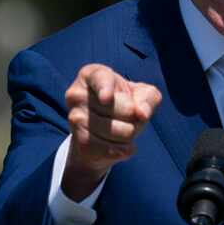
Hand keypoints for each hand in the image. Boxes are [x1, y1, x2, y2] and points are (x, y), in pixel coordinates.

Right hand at [62, 64, 161, 200]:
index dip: (105, 89)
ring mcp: (75, 118)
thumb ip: (148, 98)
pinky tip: (119, 146)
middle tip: (127, 116)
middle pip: (124, 109)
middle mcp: (77, 94)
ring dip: (130, 134)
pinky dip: (124, 150)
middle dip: (135, 117)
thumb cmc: (125, 104)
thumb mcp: (141, 94)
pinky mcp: (79, 141)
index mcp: (91, 74)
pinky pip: (111, 149)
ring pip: (119, 131)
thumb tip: (142, 114)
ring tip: (122, 130)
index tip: (107, 98)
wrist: (101, 133)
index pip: (100, 79)